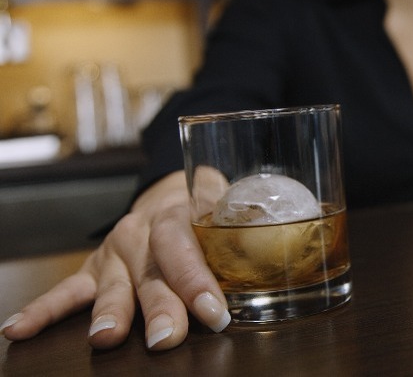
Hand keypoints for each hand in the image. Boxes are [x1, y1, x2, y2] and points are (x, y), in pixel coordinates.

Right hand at [0, 171, 230, 350]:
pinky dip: (43, 309)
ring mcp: (115, 252)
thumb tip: (270, 237)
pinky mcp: (96, 268)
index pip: (184, 245)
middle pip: (150, 272)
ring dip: (111, 312)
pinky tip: (18, 329)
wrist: (169, 191)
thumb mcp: (225, 205)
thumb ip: (241, 222)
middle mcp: (141, 233)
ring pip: (114, 284)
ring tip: (105, 337)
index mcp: (176, 214)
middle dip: (159, 307)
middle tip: (167, 337)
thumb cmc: (205, 207)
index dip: (197, 279)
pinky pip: (68, 289)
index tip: (214, 312)